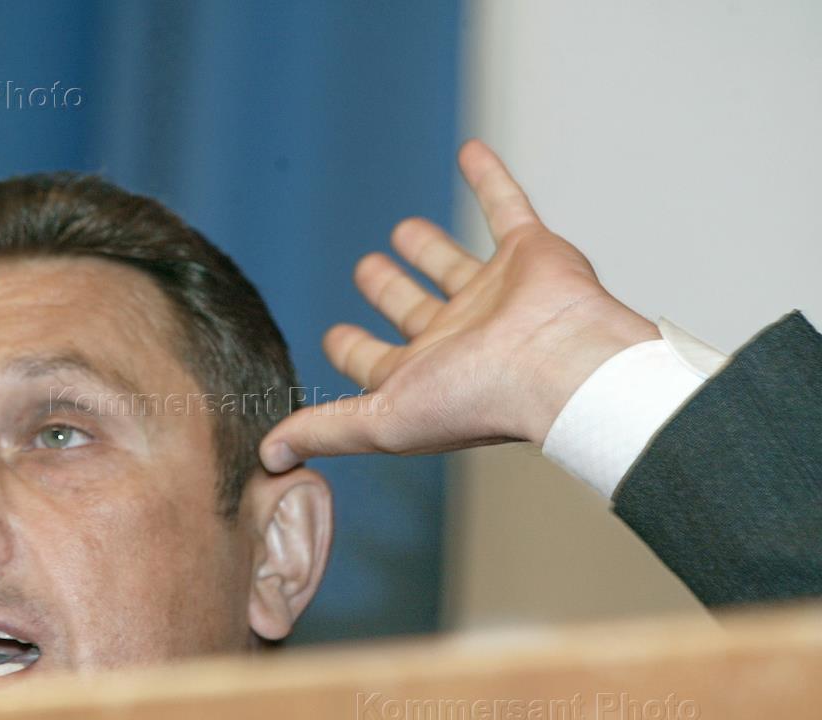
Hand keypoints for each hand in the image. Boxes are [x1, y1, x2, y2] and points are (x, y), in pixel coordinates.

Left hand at [259, 139, 658, 472]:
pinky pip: (507, 206)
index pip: (377, 361)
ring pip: (454, 263)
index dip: (351, 349)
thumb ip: (326, 429)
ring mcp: (496, 294)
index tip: (333, 336)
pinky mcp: (531, 254)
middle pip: (415, 309)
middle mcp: (460, 336)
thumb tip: (269, 456)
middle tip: (366, 270)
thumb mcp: (381, 420)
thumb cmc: (478, 400)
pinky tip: (470, 153)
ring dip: (430, 246)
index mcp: (425, 373)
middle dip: (389, 291)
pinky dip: (490, 179)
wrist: (560, 366)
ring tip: (403, 229)